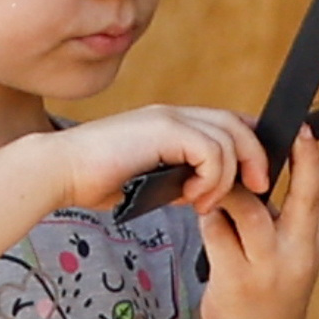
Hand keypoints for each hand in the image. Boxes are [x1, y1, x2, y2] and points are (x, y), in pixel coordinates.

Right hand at [33, 104, 259, 219]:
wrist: (60, 171)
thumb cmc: (94, 180)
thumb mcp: (149, 182)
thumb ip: (177, 181)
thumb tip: (202, 194)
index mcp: (171, 123)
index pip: (227, 122)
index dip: (250, 144)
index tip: (257, 177)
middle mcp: (174, 114)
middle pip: (238, 123)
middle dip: (256, 157)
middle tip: (259, 190)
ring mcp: (168, 119)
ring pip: (229, 139)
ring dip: (227, 178)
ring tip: (205, 203)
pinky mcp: (163, 130)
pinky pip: (211, 151)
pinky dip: (211, 178)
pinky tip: (190, 198)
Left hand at [196, 121, 318, 318]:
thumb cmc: (271, 292)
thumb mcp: (290, 253)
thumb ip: (283, 216)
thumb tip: (257, 167)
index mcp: (313, 240)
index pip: (317, 191)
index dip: (312, 157)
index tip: (304, 127)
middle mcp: (298, 253)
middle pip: (300, 195)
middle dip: (288, 160)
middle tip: (265, 133)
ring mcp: (268, 268)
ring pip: (247, 207)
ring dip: (226, 191)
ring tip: (214, 189)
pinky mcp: (236, 280)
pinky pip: (216, 231)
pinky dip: (208, 217)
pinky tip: (204, 216)